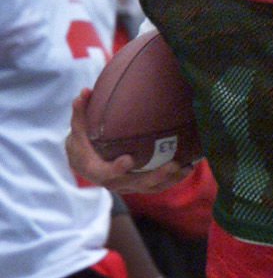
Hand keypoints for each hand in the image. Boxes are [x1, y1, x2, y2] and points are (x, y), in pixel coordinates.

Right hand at [67, 89, 193, 193]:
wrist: (86, 162)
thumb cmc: (82, 141)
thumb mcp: (78, 127)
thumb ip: (81, 111)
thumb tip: (85, 90)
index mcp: (96, 170)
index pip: (107, 172)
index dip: (118, 168)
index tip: (129, 159)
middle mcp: (114, 183)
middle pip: (137, 183)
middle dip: (156, 175)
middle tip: (172, 163)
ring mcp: (129, 187)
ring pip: (152, 187)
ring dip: (171, 179)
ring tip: (187, 167)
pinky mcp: (139, 186)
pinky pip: (158, 185)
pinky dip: (174, 179)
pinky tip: (189, 167)